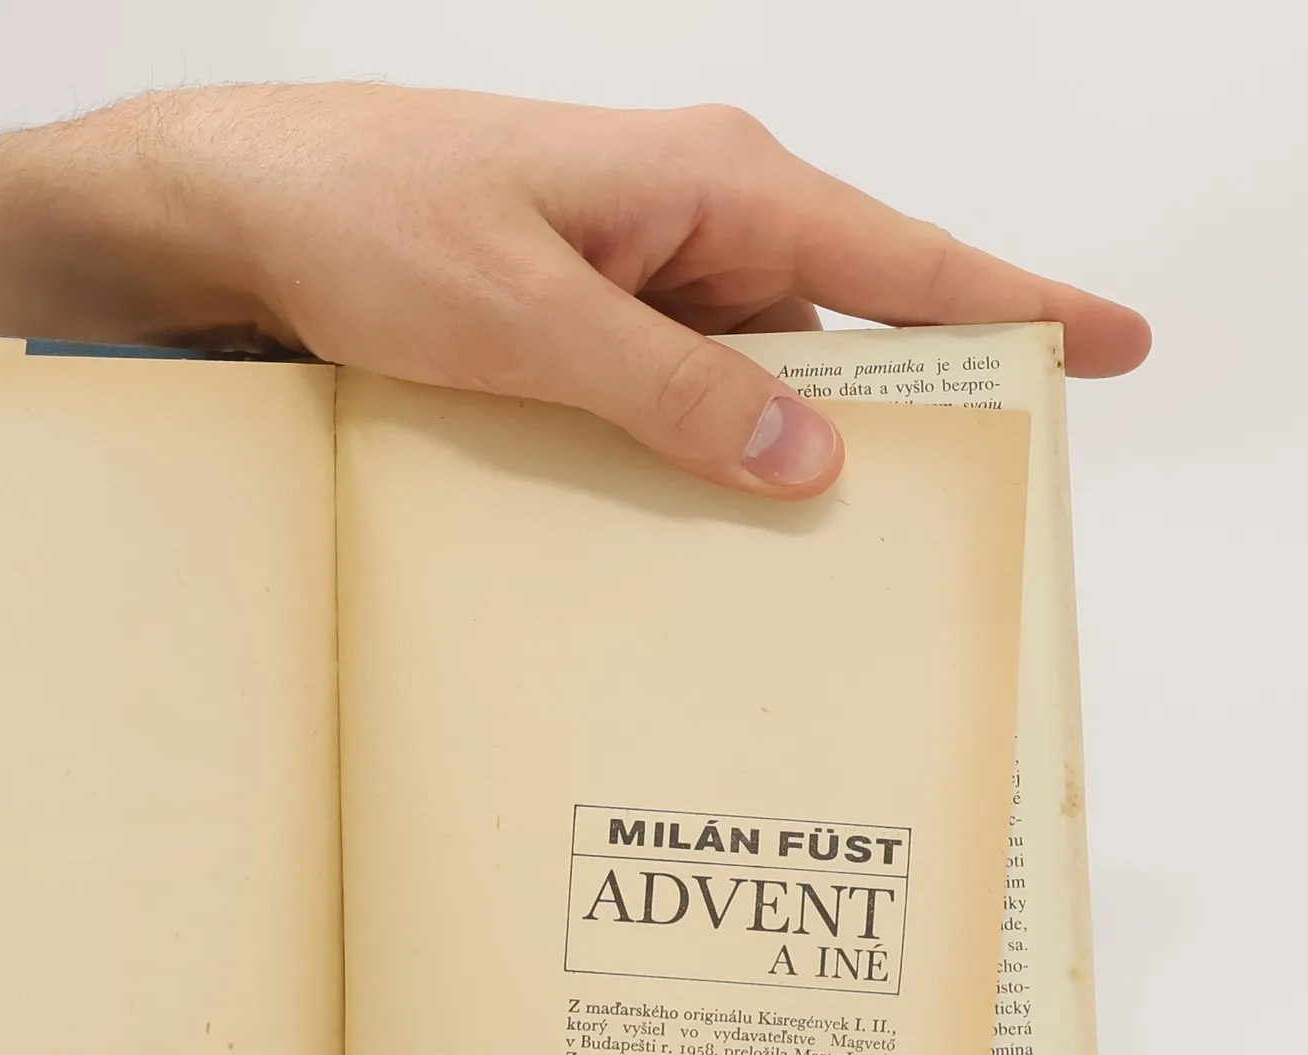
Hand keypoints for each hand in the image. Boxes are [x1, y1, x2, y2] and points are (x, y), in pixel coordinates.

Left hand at [19, 86, 1150, 496]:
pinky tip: (675, 528)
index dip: (1019, 305)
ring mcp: (632, 271)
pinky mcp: (577, 317)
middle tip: (938, 525)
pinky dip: (683, 453)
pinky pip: (669, 391)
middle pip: (838, 330)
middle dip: (888, 421)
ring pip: (748, 376)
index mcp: (711, 185)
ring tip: (791, 567)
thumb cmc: (367, 220)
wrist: (237, 208)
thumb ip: (671, 389)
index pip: (902, 255)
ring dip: (764, 458)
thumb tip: (808, 454)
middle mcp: (690, 220)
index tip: (1119, 345)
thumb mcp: (528, 321)